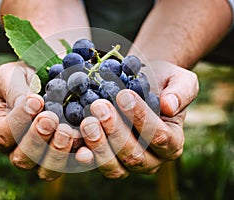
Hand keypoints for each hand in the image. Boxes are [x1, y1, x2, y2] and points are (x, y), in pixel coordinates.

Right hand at [0, 62, 79, 180]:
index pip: (3, 134)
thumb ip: (13, 89)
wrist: (55, 81)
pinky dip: (79, 160)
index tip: (36, 100)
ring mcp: (44, 160)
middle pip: (22, 158)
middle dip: (37, 139)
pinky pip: (72, 167)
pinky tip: (86, 149)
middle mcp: (20, 152)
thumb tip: (26, 104)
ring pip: (46, 170)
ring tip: (67, 131)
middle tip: (50, 119)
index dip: (18, 120)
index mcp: (3, 132)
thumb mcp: (14, 75)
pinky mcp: (68, 160)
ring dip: (57, 152)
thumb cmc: (29, 78)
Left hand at [77, 60, 198, 177]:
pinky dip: (85, 157)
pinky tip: (75, 145)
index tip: (124, 95)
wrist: (138, 83)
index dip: (141, 118)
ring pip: (114, 167)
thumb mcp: (179, 80)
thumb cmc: (160, 82)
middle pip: (134, 155)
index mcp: (172, 142)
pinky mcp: (105, 160)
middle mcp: (150, 159)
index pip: (159, 136)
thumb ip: (181, 92)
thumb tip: (169, 106)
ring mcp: (126, 163)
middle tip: (100, 106)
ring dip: (99, 145)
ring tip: (87, 122)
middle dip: (115, 131)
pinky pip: (95, 166)